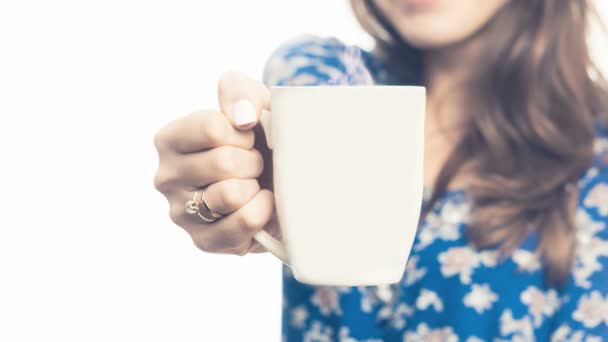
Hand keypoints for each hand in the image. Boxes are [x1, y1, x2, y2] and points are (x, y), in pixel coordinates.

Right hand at [153, 71, 279, 255]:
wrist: (278, 183)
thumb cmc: (258, 140)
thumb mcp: (252, 104)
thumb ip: (240, 92)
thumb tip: (241, 117)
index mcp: (169, 139)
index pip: (213, 128)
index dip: (245, 132)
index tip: (248, 137)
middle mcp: (165, 177)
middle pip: (223, 163)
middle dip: (252, 161)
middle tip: (253, 164)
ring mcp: (181, 214)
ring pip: (230, 194)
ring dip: (255, 186)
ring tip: (253, 184)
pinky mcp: (203, 241)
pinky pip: (242, 224)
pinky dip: (262, 212)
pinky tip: (261, 204)